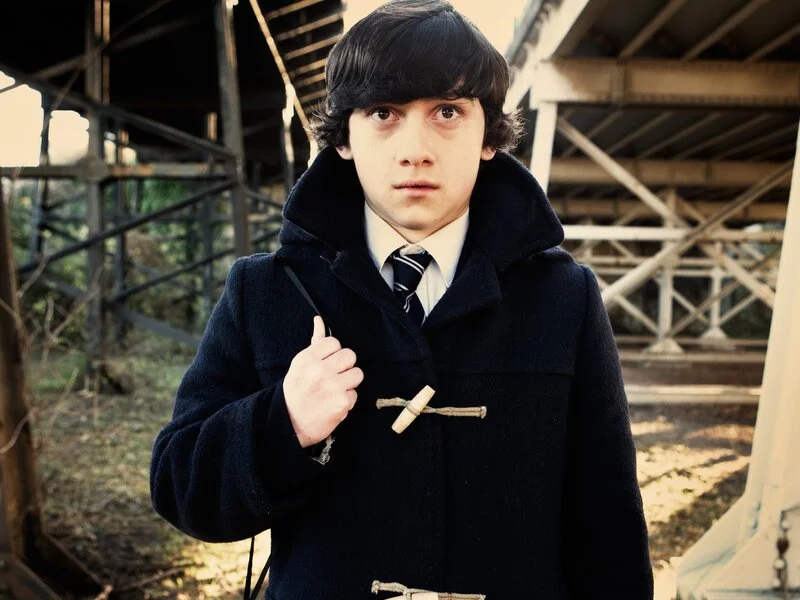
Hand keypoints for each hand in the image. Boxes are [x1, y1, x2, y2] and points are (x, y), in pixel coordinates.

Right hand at [283, 316, 363, 447]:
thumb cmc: (296, 391)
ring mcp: (332, 387)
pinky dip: (346, 401)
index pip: (335, 342)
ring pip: (358, 374)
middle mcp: (320, 370)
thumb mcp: (300, 364)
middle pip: (350, 355)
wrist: (288, 424)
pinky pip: (355, 394)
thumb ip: (315, 342)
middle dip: (344, 367)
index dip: (333, 354)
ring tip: (334, 390)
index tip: (326, 364)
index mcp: (308, 358)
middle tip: (333, 377)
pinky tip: (333, 404)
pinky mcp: (342, 403)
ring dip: (348, 383)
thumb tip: (319, 319)